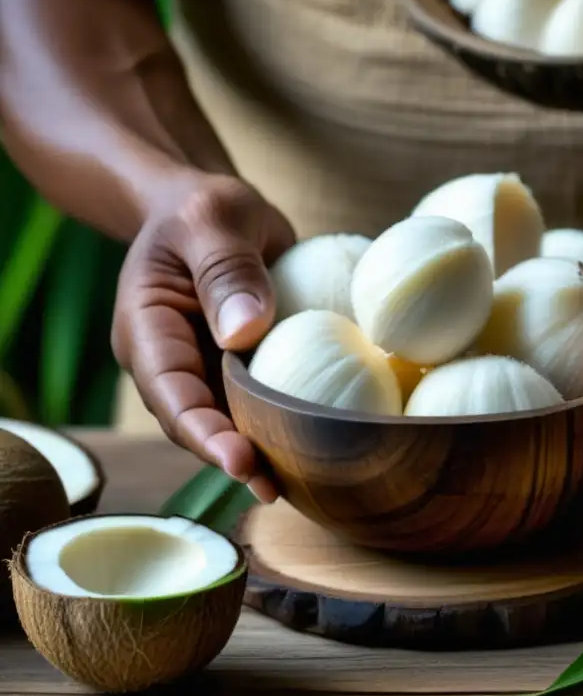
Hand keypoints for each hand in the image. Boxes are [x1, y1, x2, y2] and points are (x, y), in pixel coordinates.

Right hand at [112, 175, 295, 501]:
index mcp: (147, 329)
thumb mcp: (213, 218)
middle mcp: (172, 361)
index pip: (169, 392)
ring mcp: (207, 369)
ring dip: (265, 452)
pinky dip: (287, 423)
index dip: (202, 432)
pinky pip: (261, 401)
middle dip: (236, 459)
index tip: (240, 460)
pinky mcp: (241, 369)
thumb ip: (225, 267)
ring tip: (306, 483)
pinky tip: (323, 446)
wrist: (210, 208)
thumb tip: (245, 331)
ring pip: (231, 421)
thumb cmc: (203, 206)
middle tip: (279, 488)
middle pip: (198, 422)